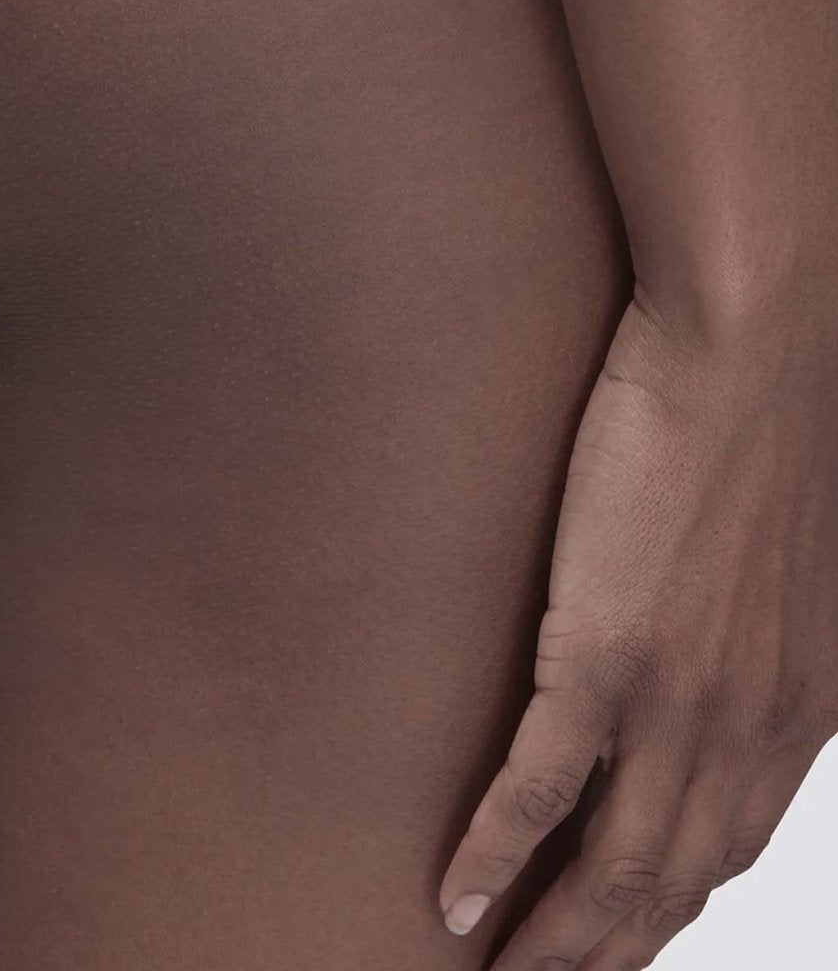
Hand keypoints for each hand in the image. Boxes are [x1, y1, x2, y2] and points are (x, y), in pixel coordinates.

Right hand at [439, 286, 837, 968]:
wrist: (760, 342)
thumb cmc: (774, 410)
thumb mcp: (793, 548)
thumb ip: (765, 614)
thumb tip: (720, 630)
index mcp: (800, 705)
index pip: (727, 843)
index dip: (666, 903)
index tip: (620, 933)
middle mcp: (749, 726)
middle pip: (669, 880)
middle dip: (607, 951)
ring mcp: (675, 699)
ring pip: (609, 865)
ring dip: (553, 941)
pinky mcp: (602, 655)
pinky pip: (537, 789)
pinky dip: (492, 855)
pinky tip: (452, 896)